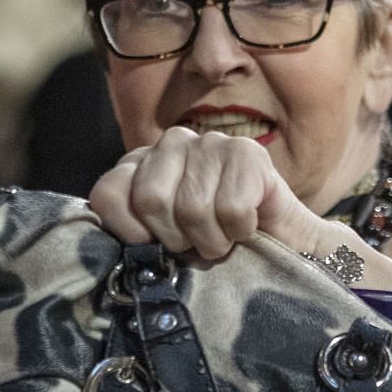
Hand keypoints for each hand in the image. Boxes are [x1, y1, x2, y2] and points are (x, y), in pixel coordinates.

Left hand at [89, 126, 327, 260]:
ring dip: (212, 240)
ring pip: (193, 208)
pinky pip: (231, 209)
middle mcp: (169, 144)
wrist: (281, 245)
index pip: (109, 194)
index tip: (154, 248)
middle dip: (176, 238)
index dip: (129, 233)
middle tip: (196, 242)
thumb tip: (128, 249)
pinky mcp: (247, 152)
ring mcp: (209, 142)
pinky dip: (240, 231)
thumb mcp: (162, 243)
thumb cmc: (213, 243)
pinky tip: (246, 224)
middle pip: (151, 199)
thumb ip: (135, 237)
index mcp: (139, 165)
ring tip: (223, 237)